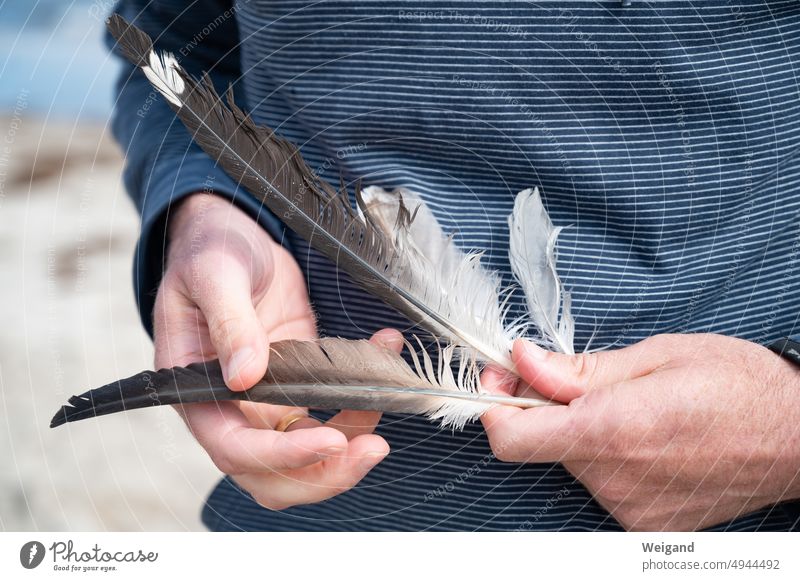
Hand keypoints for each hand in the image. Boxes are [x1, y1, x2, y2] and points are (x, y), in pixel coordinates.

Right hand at [153, 193, 395, 509]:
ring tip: (383, 403)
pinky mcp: (298, 386)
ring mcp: (267, 402)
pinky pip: (330, 414)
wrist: (233, 236)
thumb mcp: (215, 274)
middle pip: (272, 476)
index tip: (331, 439)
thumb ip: (230, 323)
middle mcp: (230, 409)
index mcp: (195, 391)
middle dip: (324, 473)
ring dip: (349, 448)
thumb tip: (244, 377)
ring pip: (306, 458)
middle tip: (372, 448)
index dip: (283, 456)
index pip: (234, 449)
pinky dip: (361, 403)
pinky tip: (383, 355)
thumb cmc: (210, 251)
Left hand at [481, 333, 799, 530]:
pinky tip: (648, 438)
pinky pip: (603, 483)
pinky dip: (608, 457)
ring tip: (633, 408)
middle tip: (578, 378)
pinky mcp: (645, 525)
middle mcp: (614, 480)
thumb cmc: (738, 384)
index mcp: (611, 430)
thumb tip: (521, 361)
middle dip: (547, 408)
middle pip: (543, 444)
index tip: (501, 380)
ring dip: (583, 432)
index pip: (513, 439)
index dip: (493, 407)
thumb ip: (578, 368)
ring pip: (574, 461)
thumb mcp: (656, 355)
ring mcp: (630, 510)